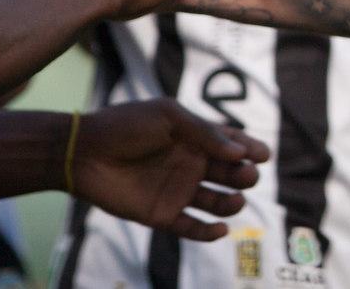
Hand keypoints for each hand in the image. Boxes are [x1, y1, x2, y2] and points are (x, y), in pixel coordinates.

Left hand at [73, 99, 269, 239]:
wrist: (85, 152)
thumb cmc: (126, 126)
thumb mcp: (168, 116)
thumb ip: (205, 133)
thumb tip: (239, 152)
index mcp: (194, 138)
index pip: (231, 144)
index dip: (250, 149)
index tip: (264, 154)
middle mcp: (190, 164)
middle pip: (229, 173)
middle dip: (244, 175)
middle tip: (246, 175)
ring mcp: (178, 190)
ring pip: (217, 202)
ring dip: (232, 203)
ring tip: (235, 200)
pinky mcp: (163, 214)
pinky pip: (193, 229)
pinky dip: (209, 232)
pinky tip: (221, 229)